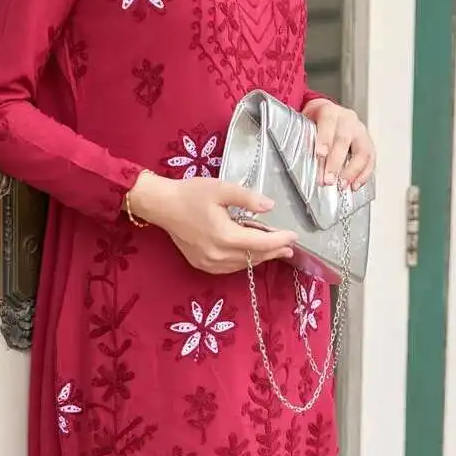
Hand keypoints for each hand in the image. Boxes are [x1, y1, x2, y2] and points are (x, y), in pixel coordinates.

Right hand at [127, 171, 297, 274]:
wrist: (162, 205)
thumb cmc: (190, 194)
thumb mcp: (221, 188)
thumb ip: (247, 198)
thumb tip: (269, 206)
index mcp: (225, 236)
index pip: (261, 243)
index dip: (280, 240)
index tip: (294, 236)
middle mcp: (218, 255)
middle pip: (254, 256)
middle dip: (274, 251)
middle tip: (289, 246)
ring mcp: (209, 263)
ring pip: (242, 264)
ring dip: (259, 256)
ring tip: (273, 249)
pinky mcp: (202, 264)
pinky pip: (229, 267)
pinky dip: (242, 260)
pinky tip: (248, 252)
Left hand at [302, 98, 375, 190]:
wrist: (327, 113)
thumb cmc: (314, 121)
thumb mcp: (305, 123)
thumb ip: (306, 139)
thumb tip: (304, 163)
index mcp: (329, 111)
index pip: (328, 124)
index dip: (325, 139)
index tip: (320, 155)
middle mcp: (348, 120)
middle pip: (344, 141)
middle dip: (336, 163)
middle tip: (328, 180)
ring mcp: (360, 131)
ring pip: (362, 151)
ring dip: (352, 172)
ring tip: (342, 185)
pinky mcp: (368, 143)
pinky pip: (370, 160)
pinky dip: (363, 175)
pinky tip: (354, 185)